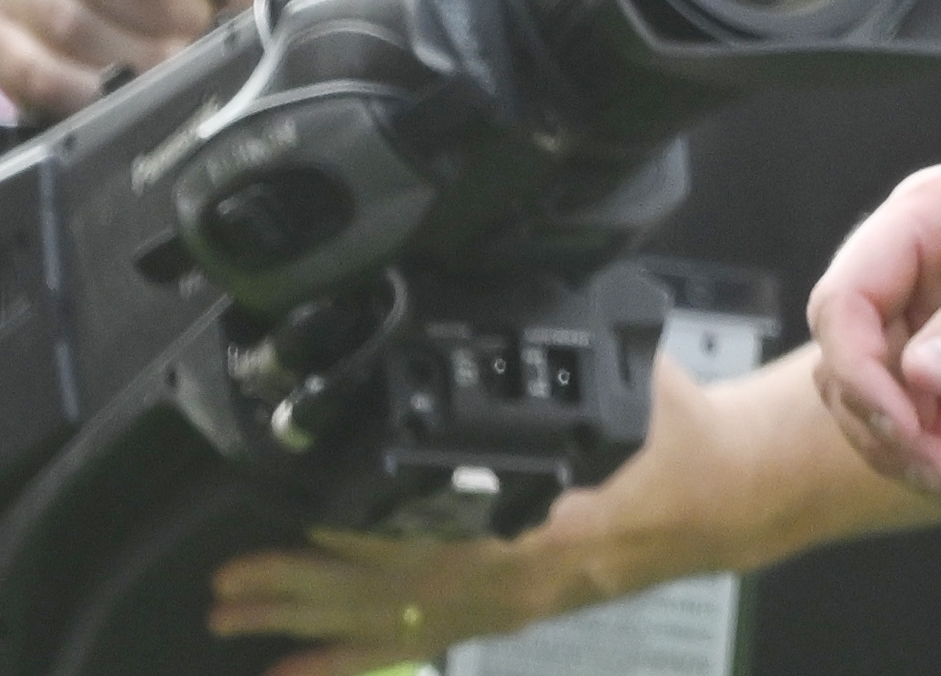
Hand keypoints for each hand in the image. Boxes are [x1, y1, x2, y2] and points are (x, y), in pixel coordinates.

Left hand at [209, 356, 756, 674]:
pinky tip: (298, 667)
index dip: (359, 528)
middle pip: (387, 587)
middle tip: (227, 587)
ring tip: (234, 617)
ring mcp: (500, 602)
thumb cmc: (670, 434)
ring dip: (306, 621)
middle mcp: (508, 572)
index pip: (432, 529)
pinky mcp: (499, 614)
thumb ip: (569, 353)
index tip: (296, 512)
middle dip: (299, 586)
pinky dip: (348, 658)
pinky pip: (412, 642)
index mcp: (536, 516)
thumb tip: (524, 302)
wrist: (713, 493)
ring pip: (388, 619)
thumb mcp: (625, 376)